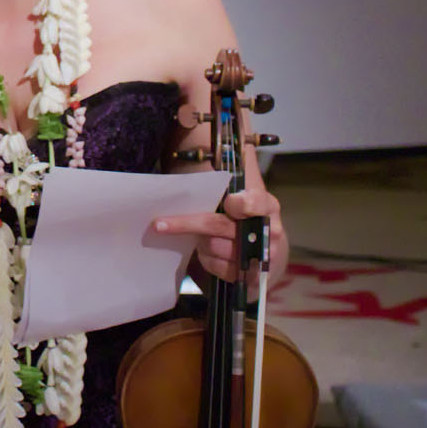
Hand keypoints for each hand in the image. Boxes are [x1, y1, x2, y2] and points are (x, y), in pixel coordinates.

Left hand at [153, 184, 285, 289]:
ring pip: (213, 247)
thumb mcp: (245, 198)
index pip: (256, 202)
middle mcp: (267, 231)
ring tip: (199, 239)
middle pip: (220, 226)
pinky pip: (216, 266)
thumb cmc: (248, 220)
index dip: (244, 203)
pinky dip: (206, 260)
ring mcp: (259, 257)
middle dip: (187, 224)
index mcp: (266, 205)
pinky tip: (208, 254)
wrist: (266, 258)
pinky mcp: (249, 277)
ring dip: (199, 243)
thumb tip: (193, 150)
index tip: (230, 203)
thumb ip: (226, 186)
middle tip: (159, 224)